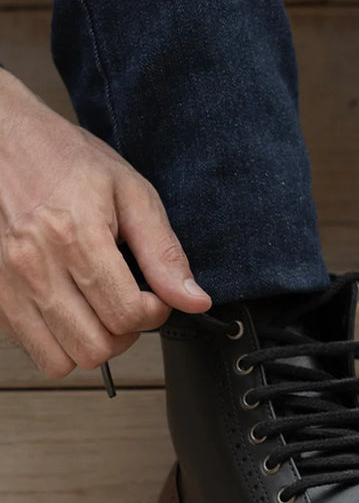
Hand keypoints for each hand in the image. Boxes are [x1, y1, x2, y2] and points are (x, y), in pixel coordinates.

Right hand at [0, 70, 210, 377]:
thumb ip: (164, 251)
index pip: (128, 314)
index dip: (156, 312)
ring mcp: (6, 285)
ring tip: (102, 309)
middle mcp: (34, 266)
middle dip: (127, 333)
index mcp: (75, 237)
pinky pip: (32, 349)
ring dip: (92, 343)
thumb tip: (194, 299)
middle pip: (96, 346)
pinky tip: (72, 308)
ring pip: (61, 360)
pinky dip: (59, 341)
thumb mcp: (131, 192)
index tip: (157, 296)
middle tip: (132, 304)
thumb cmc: (66, 161)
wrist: (2, 142)